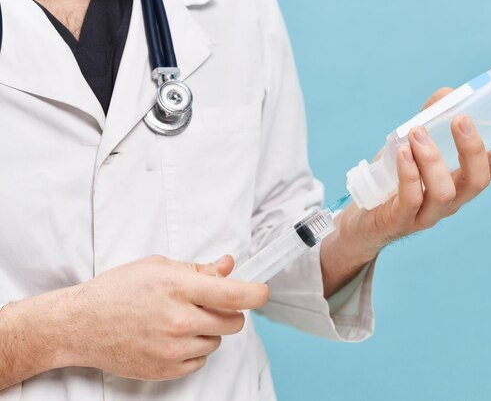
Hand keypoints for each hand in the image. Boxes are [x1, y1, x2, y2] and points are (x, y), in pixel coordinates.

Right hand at [58, 255, 267, 379]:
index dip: (257, 294)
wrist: (81, 324)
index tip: (263, 292)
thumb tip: (228, 266)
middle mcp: (179, 320)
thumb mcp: (158, 266)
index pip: (234, 295)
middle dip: (229, 311)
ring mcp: (173, 348)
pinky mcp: (166, 369)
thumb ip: (198, 268)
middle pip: (233, 321)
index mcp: (178, 287)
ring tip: (181, 319)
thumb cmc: (118, 290)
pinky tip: (172, 337)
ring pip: (218, 340)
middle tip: (210, 304)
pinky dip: (194, 348)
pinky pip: (200, 359)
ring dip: (209, 329)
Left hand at [321, 88, 490, 293]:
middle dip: (473, 150)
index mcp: (460, 181)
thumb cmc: (392, 179)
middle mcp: (451, 201)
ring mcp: (427, 214)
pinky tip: (402, 152)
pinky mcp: (400, 221)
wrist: (361, 219)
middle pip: (477, 181)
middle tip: (460, 120)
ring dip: (432, 159)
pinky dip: (409, 174)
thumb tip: (448, 93)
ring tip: (417, 132)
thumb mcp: (412, 146)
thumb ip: (430, 120)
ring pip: (444, 192)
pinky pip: (411, 200)